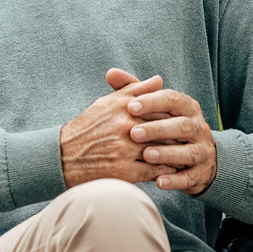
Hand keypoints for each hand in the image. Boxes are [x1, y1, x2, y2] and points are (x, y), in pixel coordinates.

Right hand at [59, 74, 178, 186]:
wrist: (63, 157)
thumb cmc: (87, 128)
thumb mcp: (106, 103)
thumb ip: (134, 91)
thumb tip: (159, 80)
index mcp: (122, 108)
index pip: (159, 108)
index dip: (173, 115)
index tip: (182, 120)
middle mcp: (124, 127)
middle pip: (163, 129)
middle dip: (177, 135)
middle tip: (189, 139)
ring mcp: (124, 150)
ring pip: (161, 151)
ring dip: (174, 154)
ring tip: (183, 155)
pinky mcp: (123, 171)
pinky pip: (153, 171)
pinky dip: (164, 171)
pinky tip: (169, 170)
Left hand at [124, 87, 217, 194]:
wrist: (194, 158)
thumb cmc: (165, 127)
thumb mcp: (152, 108)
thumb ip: (133, 91)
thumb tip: (111, 73)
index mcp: (187, 107)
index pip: (172, 99)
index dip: (152, 102)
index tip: (131, 106)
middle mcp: (198, 127)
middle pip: (182, 125)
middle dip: (157, 128)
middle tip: (133, 133)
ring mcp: (203, 150)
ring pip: (189, 151)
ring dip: (167, 154)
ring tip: (145, 155)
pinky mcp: (201, 172)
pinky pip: (190, 177)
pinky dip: (176, 180)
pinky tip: (159, 182)